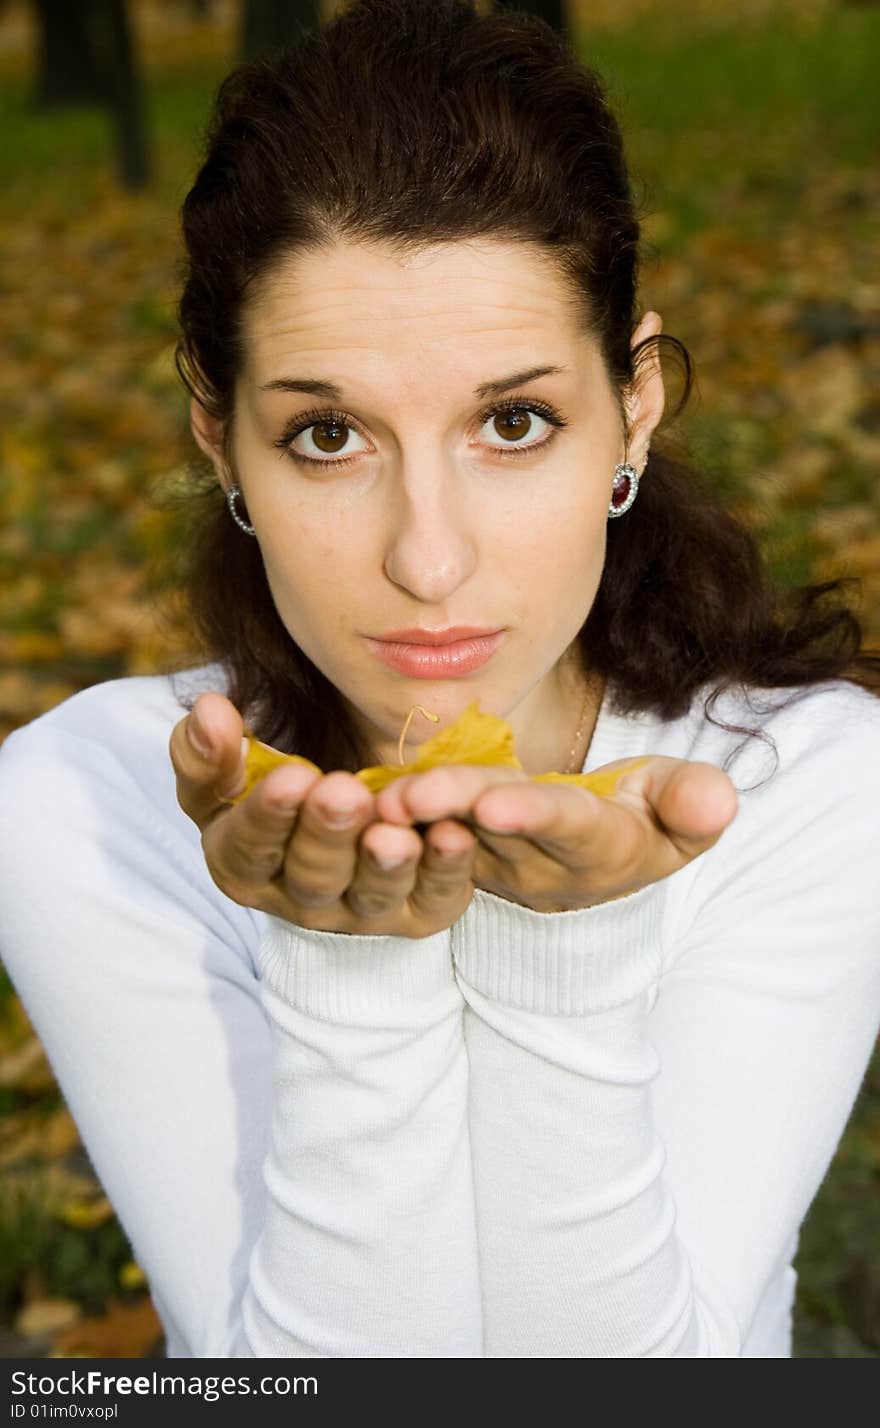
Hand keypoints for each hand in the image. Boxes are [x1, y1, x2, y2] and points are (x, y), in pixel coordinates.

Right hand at [169, 692, 480, 936]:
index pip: (249, 846)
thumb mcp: (227, 780)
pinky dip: (447, 869)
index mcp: (246, 866)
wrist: (344, 833)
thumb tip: (207, 708)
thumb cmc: (275, 799)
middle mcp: (303, 898)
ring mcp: (363, 910)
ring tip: (396, 833)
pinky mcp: (419, 911)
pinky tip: (455, 834)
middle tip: (345, 793)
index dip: (267, 815)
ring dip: (387, 863)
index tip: (290, 776)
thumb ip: (207, 751)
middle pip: (314, 874)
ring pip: (374, 892)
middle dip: (328, 834)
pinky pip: (436, 895)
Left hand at [374, 755, 739, 912]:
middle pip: (492, 825)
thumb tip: (718, 799)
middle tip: (412, 797)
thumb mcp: (679, 814)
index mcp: (596, 845)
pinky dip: (391, 812)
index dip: (532, 815)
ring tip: (378, 797)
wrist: (593, 862)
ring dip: (412, 815)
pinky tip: (357, 793)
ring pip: (449, 827)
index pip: (565, 825)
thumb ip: (694, 804)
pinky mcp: (454, 846)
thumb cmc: (643, 821)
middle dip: (455, 807)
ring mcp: (489, 856)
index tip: (498, 804)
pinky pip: (420, 828)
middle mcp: (535, 858)